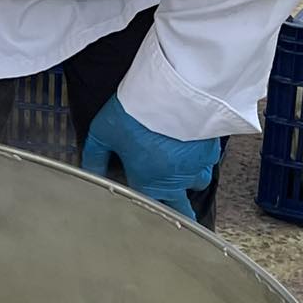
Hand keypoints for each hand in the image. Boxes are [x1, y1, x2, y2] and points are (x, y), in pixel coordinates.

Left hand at [79, 96, 219, 220]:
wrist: (173, 92)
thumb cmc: (136, 114)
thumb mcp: (103, 133)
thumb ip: (95, 157)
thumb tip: (89, 173)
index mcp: (149, 184)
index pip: (151, 209)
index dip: (149, 209)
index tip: (148, 207)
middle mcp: (177, 181)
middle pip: (182, 209)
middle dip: (179, 210)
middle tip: (177, 210)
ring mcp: (198, 165)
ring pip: (199, 182)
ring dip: (191, 180)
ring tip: (181, 169)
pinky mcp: (212, 147)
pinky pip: (209, 160)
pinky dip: (202, 157)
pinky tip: (194, 147)